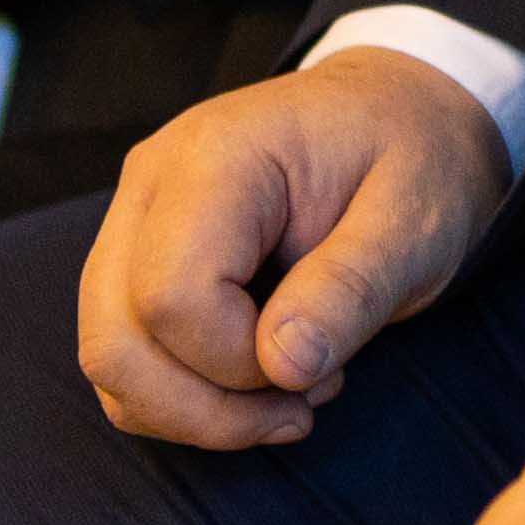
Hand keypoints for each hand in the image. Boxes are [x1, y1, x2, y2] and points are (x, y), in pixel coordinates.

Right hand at [79, 48, 512, 449]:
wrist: (400, 114)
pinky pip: (124, 353)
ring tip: (293, 392)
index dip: (237, 363)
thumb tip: (283, 367)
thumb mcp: (416, 220)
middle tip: (305, 406)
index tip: (322, 366)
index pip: (173, 296)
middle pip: (115, 339)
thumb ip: (352, 288)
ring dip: (193, 409)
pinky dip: (182, 394)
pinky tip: (263, 379)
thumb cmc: (415, 159)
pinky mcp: (136, 255)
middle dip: (207, 408)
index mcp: (217, 156)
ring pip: (107, 356)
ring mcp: (133, 218)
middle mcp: (152, 183)